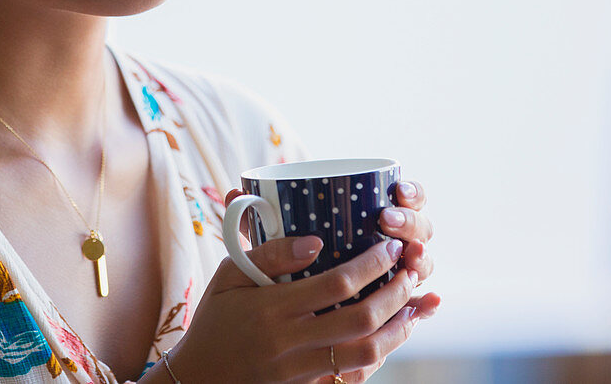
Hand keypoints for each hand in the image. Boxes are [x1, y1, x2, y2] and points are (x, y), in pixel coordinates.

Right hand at [164, 188, 438, 383]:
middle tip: (410, 272)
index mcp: (271, 309)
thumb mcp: (228, 276)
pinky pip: (352, 378)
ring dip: (396, 329)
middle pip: (359, 321)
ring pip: (364, 354)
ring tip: (412, 306)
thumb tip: (316, 241)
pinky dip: (378, 357)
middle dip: (394, 294)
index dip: (371, 265)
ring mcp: (300, 372)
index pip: (335, 284)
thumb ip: (269, 255)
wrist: (198, 379)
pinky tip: (390, 338)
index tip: (389, 248)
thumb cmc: (214, 321)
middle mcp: (289, 343)